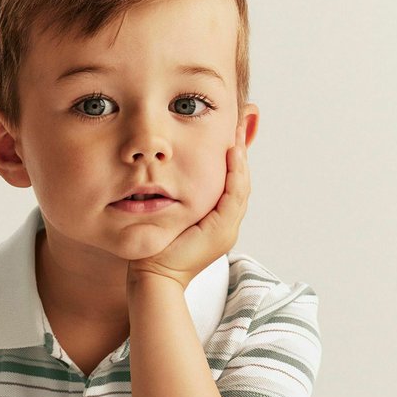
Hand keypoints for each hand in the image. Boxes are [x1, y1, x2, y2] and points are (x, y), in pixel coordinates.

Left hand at [127, 124, 249, 291]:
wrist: (154, 276)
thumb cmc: (155, 249)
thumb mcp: (170, 214)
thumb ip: (176, 196)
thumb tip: (169, 174)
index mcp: (217, 222)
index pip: (231, 184)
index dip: (233, 157)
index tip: (230, 130)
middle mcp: (227, 225)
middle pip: (241, 181)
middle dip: (242, 150)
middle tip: (242, 120)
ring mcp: (227, 229)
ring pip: (241, 187)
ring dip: (241, 158)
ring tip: (238, 131)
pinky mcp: (221, 231)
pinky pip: (233, 196)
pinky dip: (234, 173)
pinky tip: (231, 152)